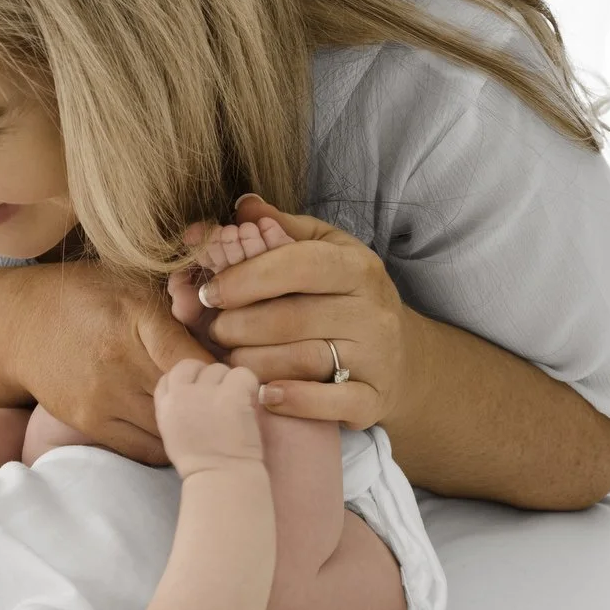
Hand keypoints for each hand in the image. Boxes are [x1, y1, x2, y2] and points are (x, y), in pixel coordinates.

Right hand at [9, 259, 217, 464]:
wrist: (22, 324)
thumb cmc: (89, 296)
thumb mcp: (136, 284)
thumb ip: (180, 303)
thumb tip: (231, 323)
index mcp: (138, 317)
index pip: (196, 360)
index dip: (223, 374)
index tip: (234, 378)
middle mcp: (120, 360)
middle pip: (189, 398)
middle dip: (212, 403)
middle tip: (225, 402)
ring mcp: (103, 396)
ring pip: (172, 428)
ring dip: (192, 426)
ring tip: (202, 417)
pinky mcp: (90, 421)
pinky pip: (146, 448)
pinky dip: (167, 444)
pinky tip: (174, 430)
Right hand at [154, 360, 264, 478]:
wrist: (220, 478)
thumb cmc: (202, 464)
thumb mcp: (174, 434)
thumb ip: (177, 408)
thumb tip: (193, 391)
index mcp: (165, 405)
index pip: (171, 375)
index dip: (188, 381)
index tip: (201, 395)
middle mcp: (181, 394)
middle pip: (194, 366)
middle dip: (208, 378)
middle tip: (221, 399)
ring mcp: (205, 393)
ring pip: (220, 369)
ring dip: (230, 384)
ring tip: (236, 407)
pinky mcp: (230, 394)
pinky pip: (242, 374)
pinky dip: (249, 386)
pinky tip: (249, 404)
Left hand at [197, 195, 420, 428]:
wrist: (399, 356)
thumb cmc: (343, 296)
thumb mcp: (323, 251)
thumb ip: (281, 228)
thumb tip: (242, 205)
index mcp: (356, 267)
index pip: (298, 265)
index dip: (246, 278)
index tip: (210, 291)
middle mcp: (371, 311)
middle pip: (292, 317)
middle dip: (239, 326)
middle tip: (214, 330)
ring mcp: (376, 357)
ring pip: (303, 361)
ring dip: (253, 362)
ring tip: (230, 359)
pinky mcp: (375, 400)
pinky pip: (332, 404)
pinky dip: (294, 401)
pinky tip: (266, 395)